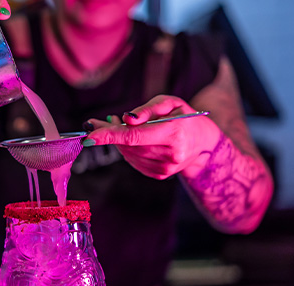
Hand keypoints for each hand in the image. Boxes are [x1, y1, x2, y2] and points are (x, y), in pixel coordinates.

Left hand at [85, 95, 221, 179]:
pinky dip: (127, 149)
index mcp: (174, 134)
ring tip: (119, 125)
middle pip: (128, 145)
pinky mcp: (159, 175)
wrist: (203, 143)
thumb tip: (126, 119)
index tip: (90, 136)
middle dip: (110, 134)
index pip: (134, 136)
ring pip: (128, 154)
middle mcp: (170, 155)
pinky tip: (132, 139)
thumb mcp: (170, 103)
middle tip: (99, 122)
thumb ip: (147, 109)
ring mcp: (165, 168)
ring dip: (118, 140)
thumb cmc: (184, 117)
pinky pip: (133, 161)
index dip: (110, 136)